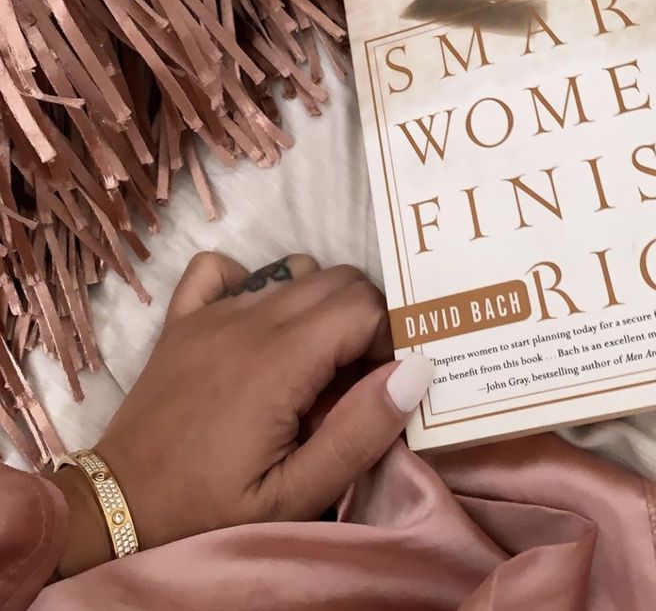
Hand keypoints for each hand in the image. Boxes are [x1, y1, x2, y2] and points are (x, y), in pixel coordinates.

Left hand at [50, 252, 432, 575]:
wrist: (118, 508)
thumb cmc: (212, 507)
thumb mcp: (297, 493)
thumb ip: (359, 431)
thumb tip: (415, 369)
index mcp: (278, 361)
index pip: (363, 306)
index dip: (387, 339)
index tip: (374, 384)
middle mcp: (245, 321)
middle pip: (337, 279)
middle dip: (363, 319)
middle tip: (350, 377)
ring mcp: (209, 313)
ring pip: (292, 269)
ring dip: (318, 303)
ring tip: (311, 358)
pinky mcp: (182, 319)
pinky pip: (222, 268)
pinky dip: (251, 281)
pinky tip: (255, 322)